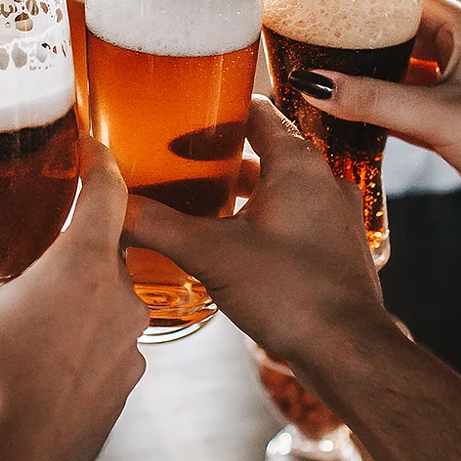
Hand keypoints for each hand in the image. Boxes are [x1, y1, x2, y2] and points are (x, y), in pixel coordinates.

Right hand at [0, 140, 148, 460]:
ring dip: (73, 291)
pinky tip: (38, 349)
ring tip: (26, 297)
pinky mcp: (124, 386)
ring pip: (105, 296)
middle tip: (34, 227)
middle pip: (105, 245)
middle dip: (69, 237)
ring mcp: (129, 348)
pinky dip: (79, 334)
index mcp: (82, 268)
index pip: (109, 190)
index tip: (88, 144)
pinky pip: (105, 341)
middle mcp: (119, 300)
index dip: (98, 160)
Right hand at [123, 99, 386, 365]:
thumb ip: (158, 225)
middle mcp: (323, 181)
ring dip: (246, 190)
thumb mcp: (211, 254)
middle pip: (269, 149)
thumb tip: (114, 209)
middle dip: (225, 154)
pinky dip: (265, 218)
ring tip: (202, 202)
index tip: (186, 116)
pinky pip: (296, 217)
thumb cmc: (291, 293)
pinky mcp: (336, 248)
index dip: (220, 110)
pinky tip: (236, 243)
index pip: (258, 111)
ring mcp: (335, 216)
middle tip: (182, 161)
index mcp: (297, 165)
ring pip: (283, 187)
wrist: (347, 350)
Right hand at [299, 0, 460, 243]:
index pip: (410, 0)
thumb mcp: (434, 116)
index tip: (328, 1)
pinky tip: (348, 115)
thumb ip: (370, 100)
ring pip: (402, 74)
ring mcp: (460, 92)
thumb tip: (311, 84)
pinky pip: (406, 108)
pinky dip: (380, 110)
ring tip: (323, 75)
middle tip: (314, 40)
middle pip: (402, 35)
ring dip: (369, 78)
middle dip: (362, 40)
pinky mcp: (454, 126)